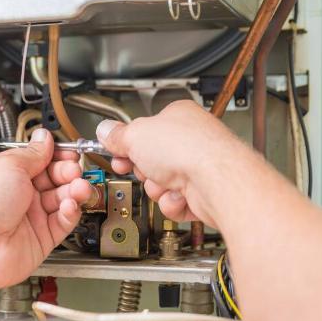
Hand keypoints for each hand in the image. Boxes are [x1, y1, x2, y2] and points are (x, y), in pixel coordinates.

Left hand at [0, 128, 91, 297]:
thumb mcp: (9, 166)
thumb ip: (33, 153)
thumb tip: (44, 138)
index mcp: (7, 174)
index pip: (40, 160)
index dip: (56, 155)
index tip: (69, 152)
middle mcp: (19, 195)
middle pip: (54, 179)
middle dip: (68, 172)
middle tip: (74, 170)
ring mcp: (30, 217)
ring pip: (62, 200)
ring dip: (74, 191)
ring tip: (78, 188)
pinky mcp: (41, 238)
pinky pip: (63, 222)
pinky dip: (70, 212)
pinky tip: (69, 205)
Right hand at [96, 100, 245, 227]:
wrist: (217, 182)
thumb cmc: (189, 150)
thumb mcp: (136, 135)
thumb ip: (117, 135)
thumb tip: (104, 130)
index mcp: (178, 117)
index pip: (144, 130)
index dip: (127, 143)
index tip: (116, 151)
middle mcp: (191, 140)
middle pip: (150, 160)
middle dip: (143, 169)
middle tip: (143, 167)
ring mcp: (198, 167)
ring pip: (160, 184)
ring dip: (157, 188)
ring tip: (167, 182)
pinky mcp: (203, 193)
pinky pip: (174, 202)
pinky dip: (172, 203)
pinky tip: (180, 195)